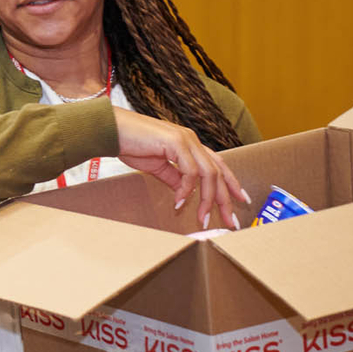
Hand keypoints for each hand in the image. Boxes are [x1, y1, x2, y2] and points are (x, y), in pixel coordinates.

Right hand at [113, 107, 248, 230]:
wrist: (112, 130)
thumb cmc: (130, 144)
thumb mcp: (156, 166)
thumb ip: (173, 178)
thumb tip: (185, 193)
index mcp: (189, 144)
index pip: (218, 165)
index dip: (231, 183)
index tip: (240, 201)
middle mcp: (192, 140)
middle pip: (218, 172)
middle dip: (225, 199)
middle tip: (230, 221)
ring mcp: (186, 140)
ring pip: (208, 173)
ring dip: (207, 199)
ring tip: (202, 217)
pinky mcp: (176, 142)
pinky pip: (190, 171)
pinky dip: (186, 189)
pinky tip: (179, 202)